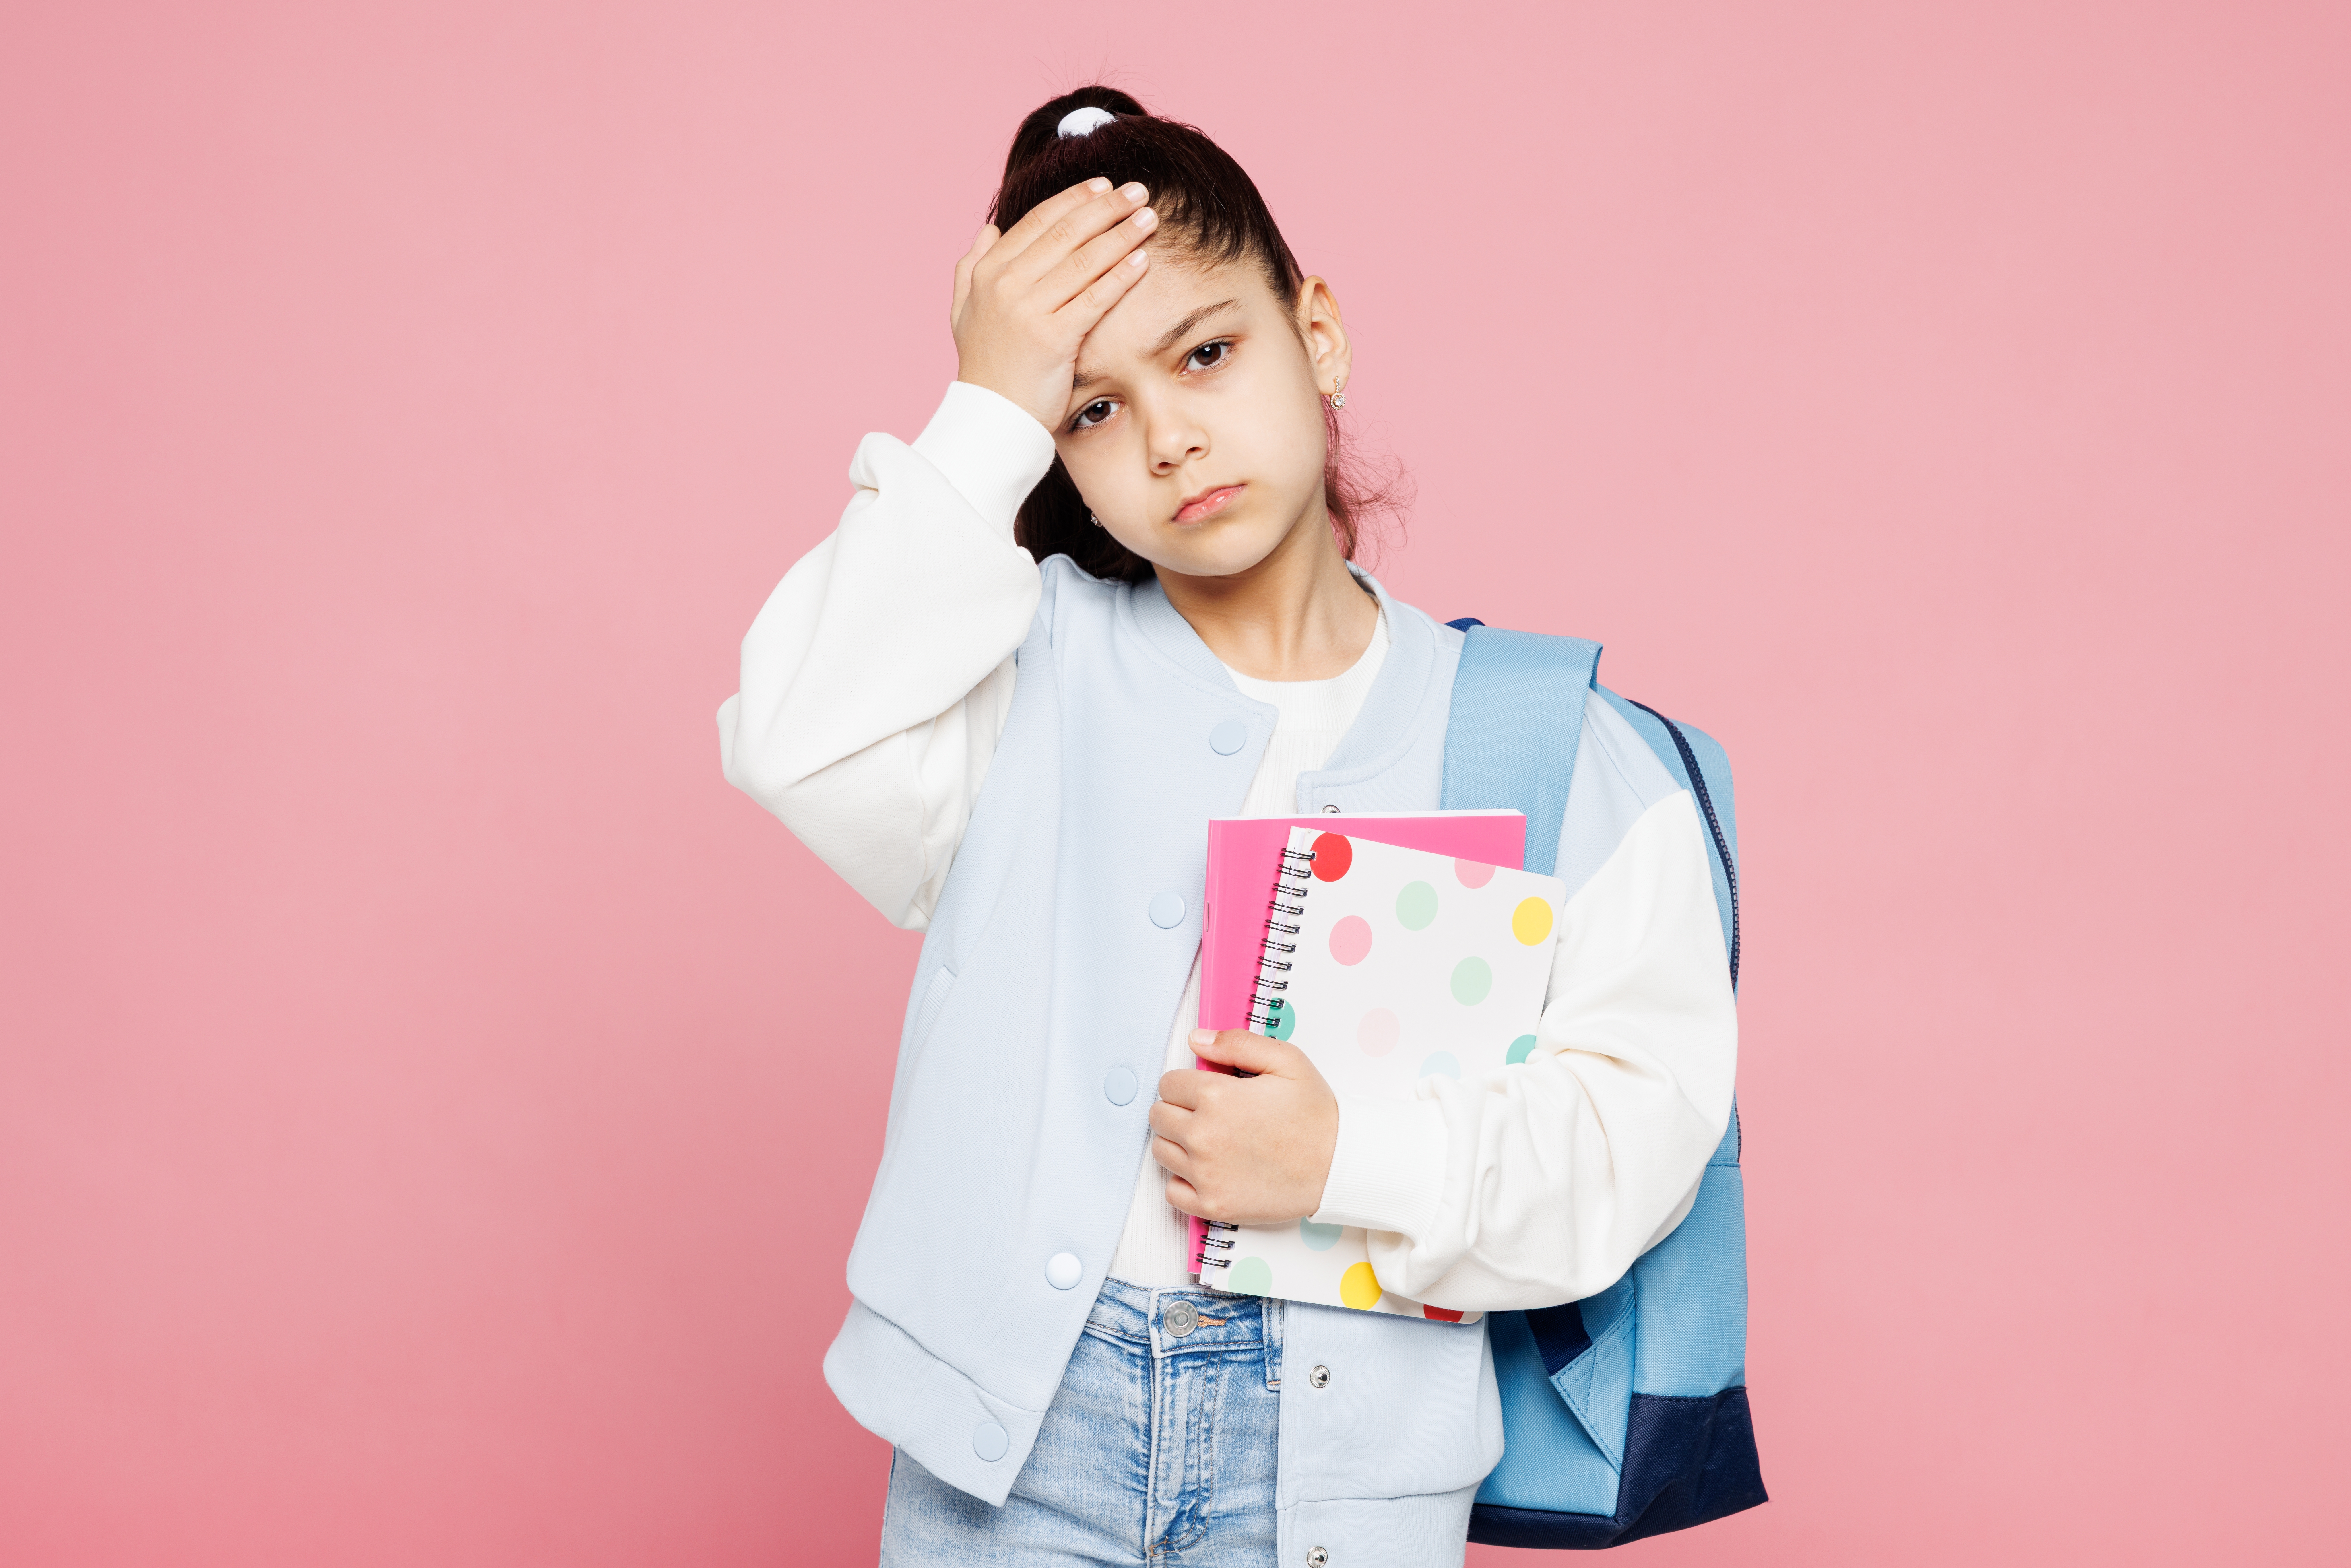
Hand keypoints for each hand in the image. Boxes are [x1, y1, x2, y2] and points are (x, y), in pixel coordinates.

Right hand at [949, 178, 1157, 430]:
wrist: (989, 418)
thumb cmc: (986, 367)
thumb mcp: (965, 312)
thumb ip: (972, 267)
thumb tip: (990, 229)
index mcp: (988, 272)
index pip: (1037, 222)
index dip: (1074, 200)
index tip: (1103, 187)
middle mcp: (1005, 284)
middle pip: (1065, 233)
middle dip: (1106, 208)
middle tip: (1137, 191)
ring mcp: (1028, 309)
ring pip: (1083, 261)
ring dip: (1120, 235)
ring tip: (1148, 218)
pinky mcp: (1053, 338)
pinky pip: (1094, 298)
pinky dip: (1120, 276)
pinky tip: (1142, 260)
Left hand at [1151, 1028, 1338, 1225]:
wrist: (1339, 1166)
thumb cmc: (1315, 1116)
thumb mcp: (1286, 1061)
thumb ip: (1237, 1044)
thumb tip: (1197, 1040)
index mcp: (1217, 1097)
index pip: (1168, 1084)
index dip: (1186, 1083)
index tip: (1205, 1090)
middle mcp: (1204, 1136)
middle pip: (1159, 1117)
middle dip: (1178, 1109)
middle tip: (1208, 1114)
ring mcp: (1205, 1174)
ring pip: (1161, 1151)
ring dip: (1178, 1143)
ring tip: (1210, 1140)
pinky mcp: (1212, 1205)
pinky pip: (1172, 1191)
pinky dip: (1183, 1181)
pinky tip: (1208, 1170)